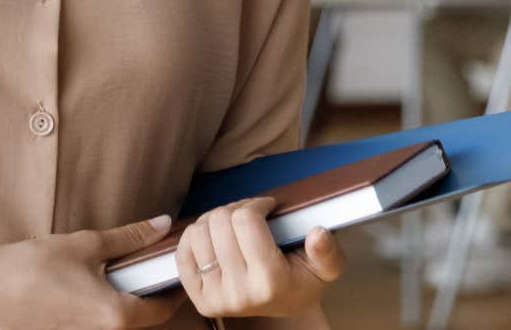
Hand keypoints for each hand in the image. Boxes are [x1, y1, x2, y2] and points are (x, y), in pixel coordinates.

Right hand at [0, 216, 182, 329]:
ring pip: (121, 322)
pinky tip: (99, 284)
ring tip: (129, 273)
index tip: (180, 272)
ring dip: (131, 302)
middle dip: (154, 296)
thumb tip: (162, 225)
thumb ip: (130, 237)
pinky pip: (99, 324)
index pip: (162, 310)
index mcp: (115, 314)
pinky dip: (108, 306)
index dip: (176, 291)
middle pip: (144, 320)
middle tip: (157, 269)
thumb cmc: (35, 266)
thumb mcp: (87, 244)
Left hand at [172, 198, 343, 319]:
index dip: (256, 203)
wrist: (283, 307)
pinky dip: (194, 236)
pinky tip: (213, 237)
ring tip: (231, 225)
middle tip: (249, 214)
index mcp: (270, 282)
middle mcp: (240, 293)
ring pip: (197, 232)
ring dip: (213, 220)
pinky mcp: (199, 298)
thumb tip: (318, 233)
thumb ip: (328, 252)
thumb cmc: (302, 280)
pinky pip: (182, 251)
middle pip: (219, 221)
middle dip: (235, 209)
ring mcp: (216, 298)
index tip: (266, 207)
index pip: (245, 219)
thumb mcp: (326, 268)